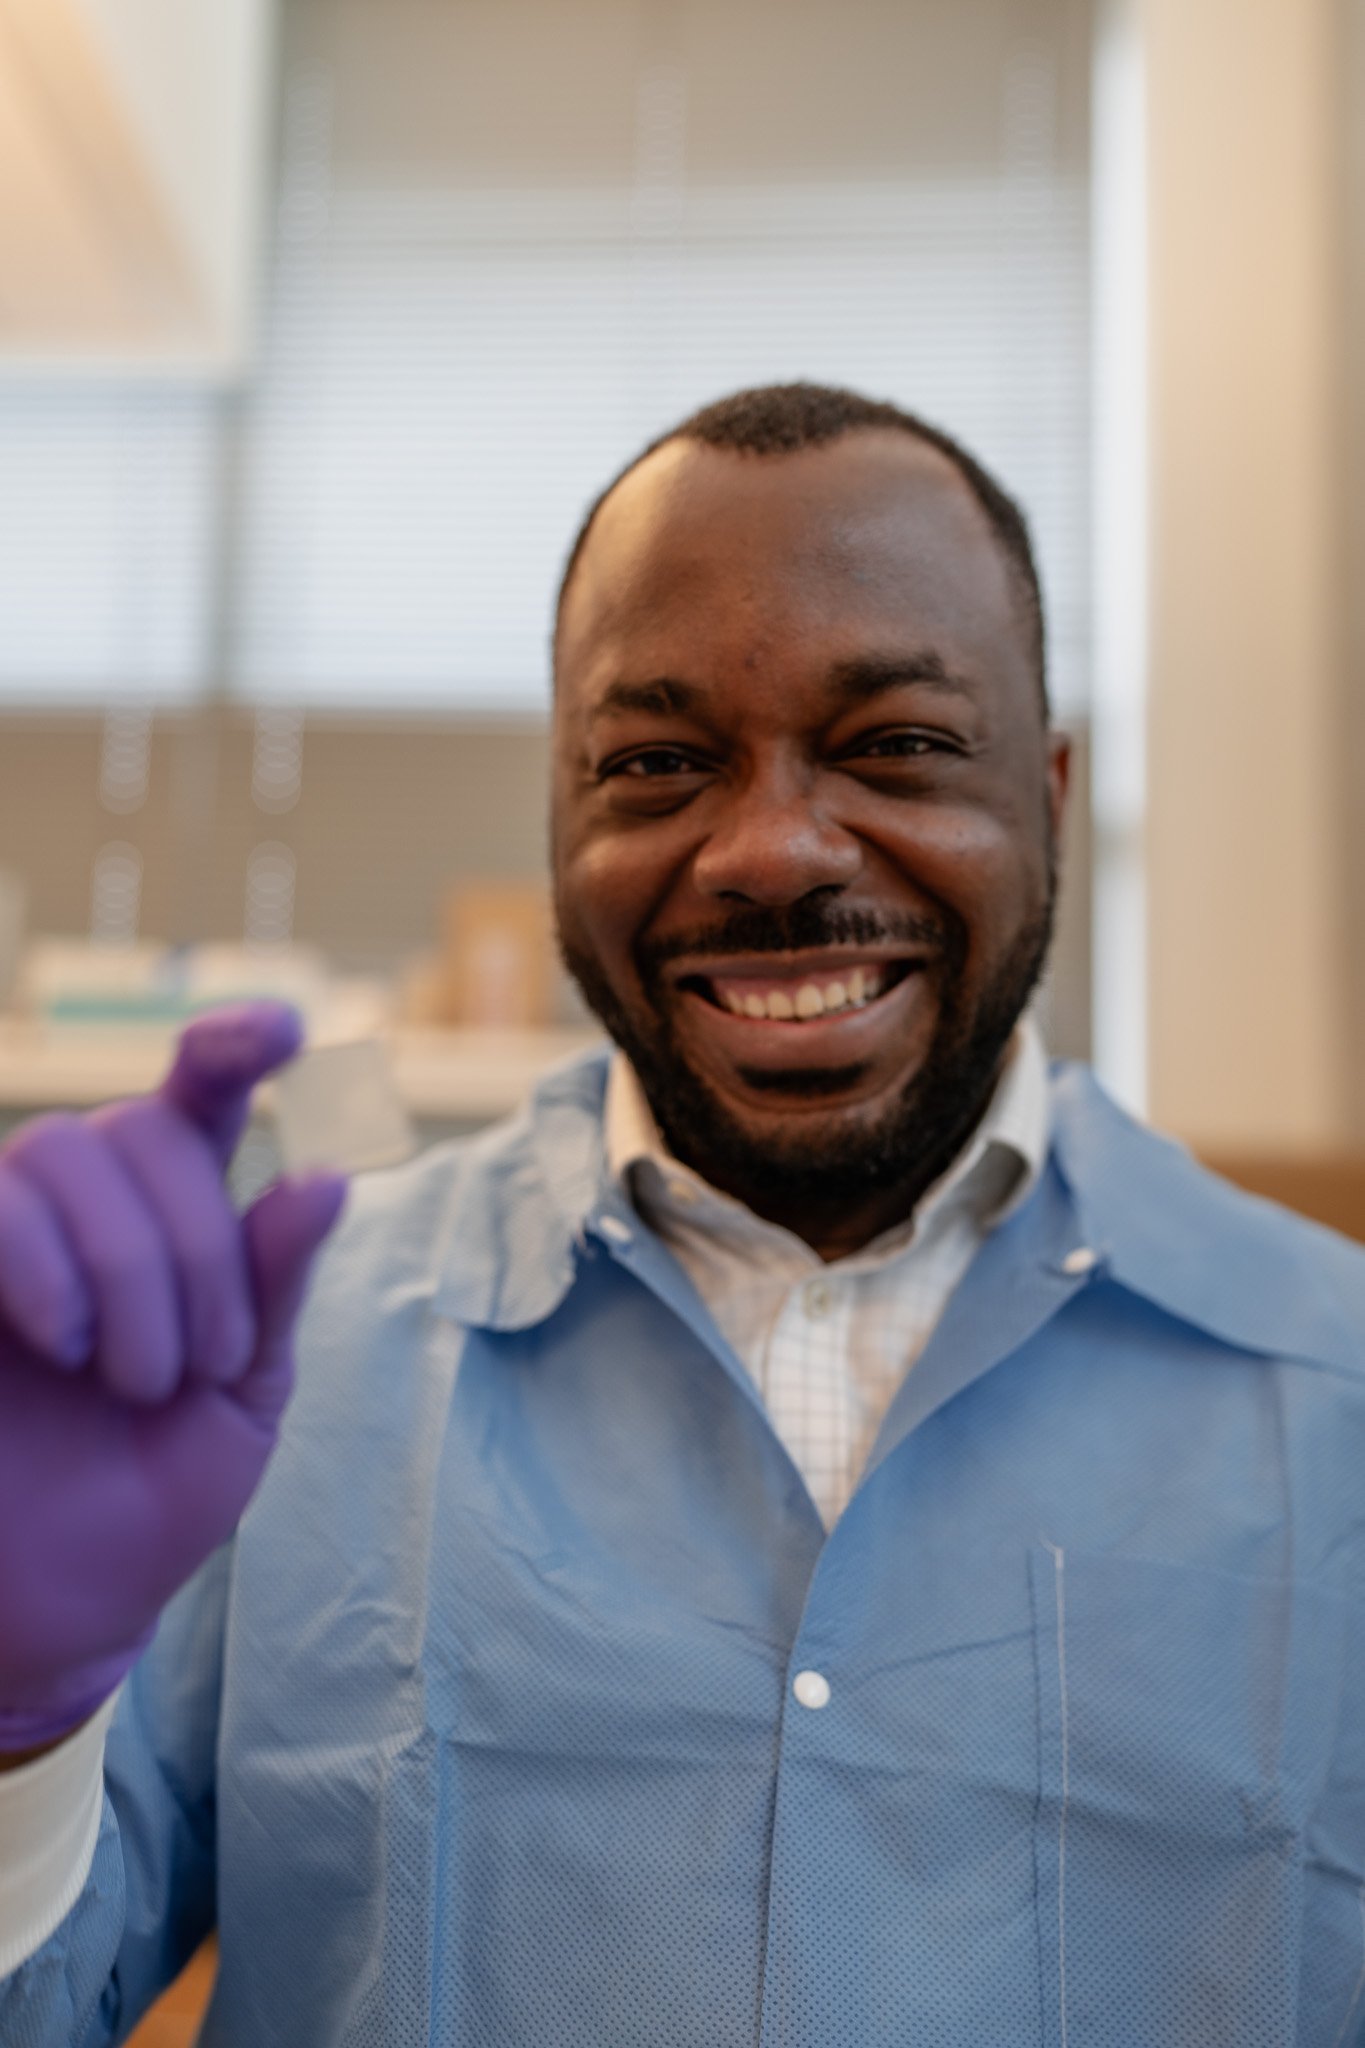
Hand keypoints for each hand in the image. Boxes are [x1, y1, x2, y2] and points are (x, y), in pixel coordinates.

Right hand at [0, 1004, 346, 1751]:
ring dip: (126, 1265)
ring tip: (129, 1376)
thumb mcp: (242, 1399)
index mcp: (179, 1222)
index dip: (234, 1042)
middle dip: (194, 1246)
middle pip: (151, 1128)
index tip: (277, 1031)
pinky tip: (59, 1340)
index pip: (202, 1095)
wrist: (55, 1607)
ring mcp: (11, 1229)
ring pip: (71, 1148)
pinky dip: (41, 1259)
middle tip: (195, 1369)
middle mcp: (91, 1204)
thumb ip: (271, 1287)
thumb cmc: (152, 1499)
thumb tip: (324, 1176)